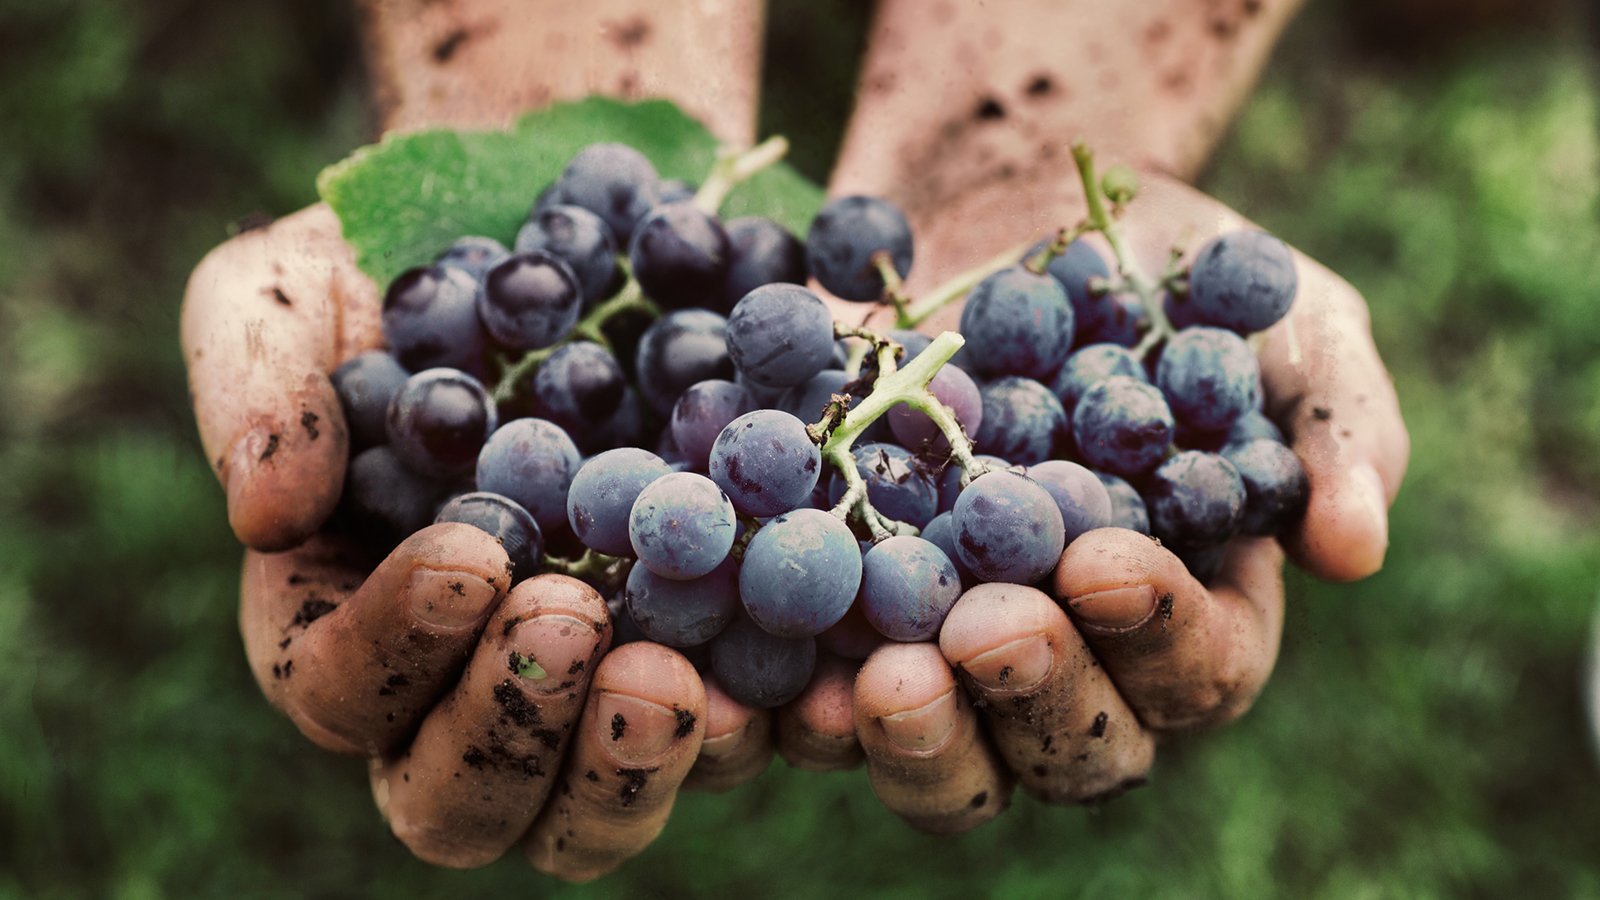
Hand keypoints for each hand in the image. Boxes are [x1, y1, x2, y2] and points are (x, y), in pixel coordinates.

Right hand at [183, 207, 725, 879]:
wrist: (569, 232)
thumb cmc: (402, 269)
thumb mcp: (294, 289)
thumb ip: (256, 386)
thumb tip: (264, 513)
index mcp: (352, 621)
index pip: (342, 688)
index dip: (394, 647)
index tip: (470, 557)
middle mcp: (470, 685)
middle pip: (463, 802)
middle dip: (511, 731)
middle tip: (572, 620)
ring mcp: (598, 685)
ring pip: (595, 813)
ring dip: (632, 768)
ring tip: (679, 679)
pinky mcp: (718, 658)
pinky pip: (743, 738)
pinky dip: (776, 729)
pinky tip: (818, 680)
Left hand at [810, 172, 1409, 829]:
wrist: (1009, 206)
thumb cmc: (1170, 274)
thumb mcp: (1283, 321)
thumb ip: (1335, 426)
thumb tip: (1355, 550)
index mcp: (1194, 611)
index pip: (1199, 669)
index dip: (1158, 633)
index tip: (1104, 561)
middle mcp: (1077, 657)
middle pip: (1072, 747)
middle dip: (1033, 697)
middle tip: (986, 632)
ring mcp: (954, 645)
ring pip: (947, 751)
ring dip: (914, 735)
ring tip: (874, 682)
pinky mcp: (845, 610)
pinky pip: (816, 688)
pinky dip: (787, 697)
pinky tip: (762, 672)